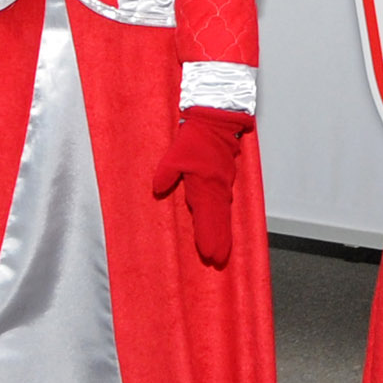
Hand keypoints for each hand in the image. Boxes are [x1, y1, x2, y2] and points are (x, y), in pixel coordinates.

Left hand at [150, 107, 251, 267]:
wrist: (215, 123)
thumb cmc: (195, 138)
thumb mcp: (174, 156)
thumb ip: (166, 174)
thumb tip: (158, 191)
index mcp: (205, 185)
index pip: (207, 217)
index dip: (208, 236)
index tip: (209, 253)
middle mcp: (217, 189)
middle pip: (219, 220)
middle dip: (219, 241)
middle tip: (219, 260)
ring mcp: (223, 186)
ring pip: (223, 214)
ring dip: (223, 232)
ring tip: (223, 250)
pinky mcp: (224, 181)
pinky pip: (224, 205)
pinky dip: (224, 219)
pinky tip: (223, 228)